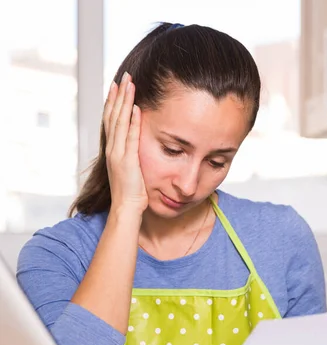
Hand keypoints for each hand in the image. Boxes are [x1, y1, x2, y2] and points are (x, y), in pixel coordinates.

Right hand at [103, 72, 147, 214]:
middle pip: (113, 115)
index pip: (111, 119)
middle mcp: (112, 148)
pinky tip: (136, 108)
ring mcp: (117, 154)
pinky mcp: (126, 160)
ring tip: (129, 84)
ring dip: (124, 102)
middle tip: (124, 76)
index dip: (114, 101)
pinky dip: (132, 122)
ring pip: (119, 122)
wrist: (126, 208)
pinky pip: (130, 137)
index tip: (118, 85)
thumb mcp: (131, 168)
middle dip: (118, 95)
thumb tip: (137, 145)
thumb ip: (131, 154)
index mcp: (112, 149)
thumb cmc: (132, 192)